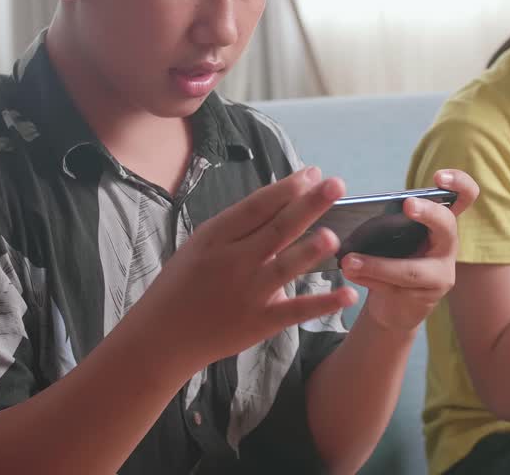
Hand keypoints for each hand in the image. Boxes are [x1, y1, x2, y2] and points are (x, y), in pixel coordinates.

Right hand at [127, 167, 357, 372]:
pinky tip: (348, 294)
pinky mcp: (259, 323)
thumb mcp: (200, 246)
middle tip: (337, 184)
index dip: (285, 189)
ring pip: (284, 268)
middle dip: (308, 205)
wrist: (161, 337)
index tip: (312, 173)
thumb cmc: (182, 285)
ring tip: (332, 236)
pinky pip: (296, 311)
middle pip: (277, 229)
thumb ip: (238, 226)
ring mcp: (247, 293)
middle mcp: (233, 262)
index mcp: (215, 238)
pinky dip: (323, 304)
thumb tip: (282, 197)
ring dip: (309, 252)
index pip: (256, 207)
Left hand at [340, 169, 479, 332]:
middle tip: (407, 204)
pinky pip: (396, 289)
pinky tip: (351, 274)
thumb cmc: (393, 258)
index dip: (459, 183)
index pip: (465, 196)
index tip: (438, 178)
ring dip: (377, 265)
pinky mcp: (425, 298)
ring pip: (412, 270)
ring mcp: (441, 275)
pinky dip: (369, 280)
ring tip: (349, 261)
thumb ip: (389, 221)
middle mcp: (448, 245)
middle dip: (428, 213)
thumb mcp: (395, 235)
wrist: (395, 305)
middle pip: (447, 226)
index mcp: (441, 221)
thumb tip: (358, 210)